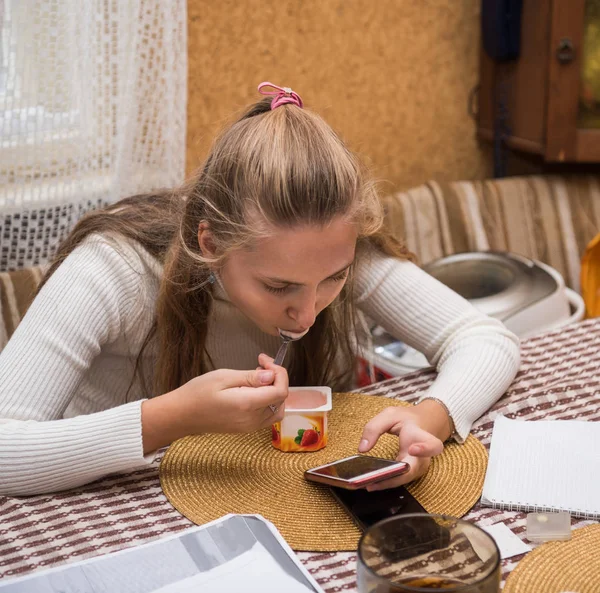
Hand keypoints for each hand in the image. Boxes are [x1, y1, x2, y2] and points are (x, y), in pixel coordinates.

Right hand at [142, 355, 287, 451]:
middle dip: (277, 379)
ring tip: (257, 376)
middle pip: (281, 400)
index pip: (281, 391)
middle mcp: (252, 419)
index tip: (266, 361)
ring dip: (273, 390)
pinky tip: (254, 389)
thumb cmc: (197, 393)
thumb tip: (272, 376)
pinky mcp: (246, 428)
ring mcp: (250, 427)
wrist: (181, 415)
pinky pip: (267, 416)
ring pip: (277, 409)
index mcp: (248, 404)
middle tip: (261, 365)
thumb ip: (250, 377)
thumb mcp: (223, 377)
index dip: (279, 374)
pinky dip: (267, 401)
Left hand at [357, 406, 443, 490]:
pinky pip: (399, 480)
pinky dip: (385, 482)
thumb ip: (374, 428)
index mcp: (420, 436)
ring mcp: (417, 467)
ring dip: (387, 482)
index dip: (425, 448)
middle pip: (413, 470)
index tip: (413, 449)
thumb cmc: (407, 419)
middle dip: (395, 477)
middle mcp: (422, 456)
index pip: (432, 445)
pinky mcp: (410, 473)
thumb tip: (362, 448)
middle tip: (374, 479)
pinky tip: (370, 483)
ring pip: (404, 479)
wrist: (421, 424)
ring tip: (367, 483)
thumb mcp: (389, 415)